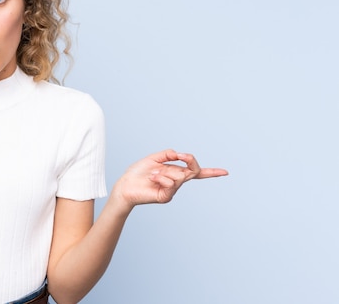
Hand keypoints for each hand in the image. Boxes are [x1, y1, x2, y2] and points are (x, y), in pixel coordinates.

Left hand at [112, 149, 227, 210]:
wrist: (125, 185)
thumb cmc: (138, 173)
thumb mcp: (154, 158)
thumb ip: (169, 154)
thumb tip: (181, 154)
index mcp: (175, 172)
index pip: (196, 172)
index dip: (211, 172)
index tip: (225, 172)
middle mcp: (176, 181)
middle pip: (193, 170)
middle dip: (190, 161)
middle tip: (182, 157)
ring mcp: (172, 190)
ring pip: (180, 176)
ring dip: (164, 170)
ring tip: (151, 174)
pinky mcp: (167, 197)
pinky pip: (171, 183)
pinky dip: (161, 177)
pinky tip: (152, 178)